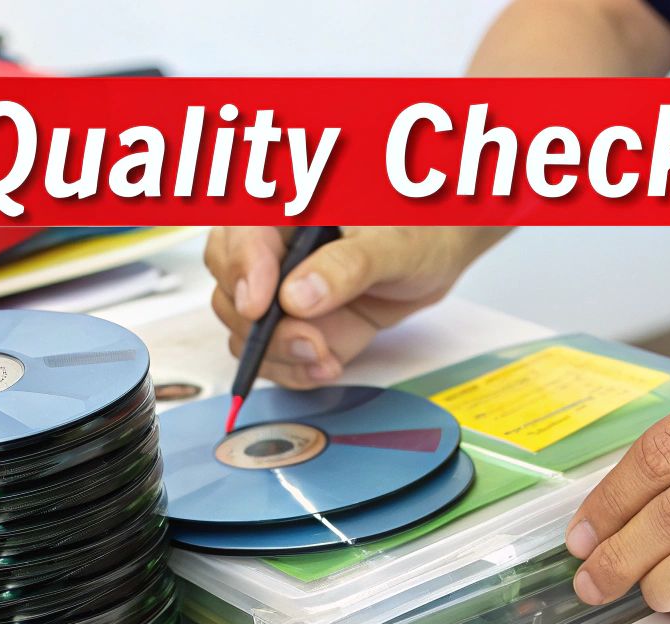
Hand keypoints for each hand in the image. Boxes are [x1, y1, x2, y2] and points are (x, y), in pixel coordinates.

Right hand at [203, 226, 502, 388]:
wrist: (438, 251)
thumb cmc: (419, 228)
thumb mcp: (394, 243)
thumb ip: (348, 266)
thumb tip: (297, 297)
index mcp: (286, 208)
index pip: (240, 237)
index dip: (244, 272)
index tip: (260, 308)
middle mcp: (272, 250)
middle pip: (231, 290)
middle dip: (265, 328)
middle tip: (310, 343)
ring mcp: (280, 291)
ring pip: (244, 330)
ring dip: (280, 356)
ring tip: (326, 360)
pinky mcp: (294, 323)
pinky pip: (272, 355)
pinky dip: (295, 370)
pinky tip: (326, 367)